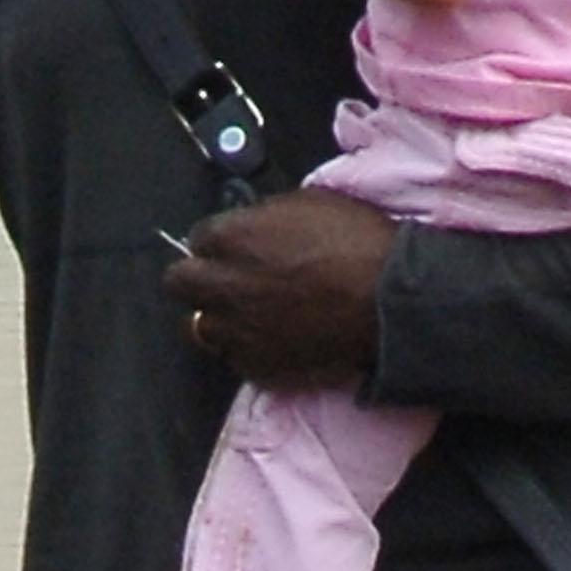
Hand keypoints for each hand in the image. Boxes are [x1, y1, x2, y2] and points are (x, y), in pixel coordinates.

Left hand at [164, 189, 393, 387]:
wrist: (390, 302)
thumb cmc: (359, 244)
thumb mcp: (309, 204)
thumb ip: (265, 218)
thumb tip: (254, 226)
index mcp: (230, 237)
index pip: (198, 237)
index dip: (220, 244)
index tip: (238, 249)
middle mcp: (222, 285)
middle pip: (180, 283)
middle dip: (200, 279)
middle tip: (230, 281)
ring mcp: (235, 331)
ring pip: (200, 326)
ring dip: (220, 318)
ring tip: (251, 316)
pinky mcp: (254, 366)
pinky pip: (233, 357)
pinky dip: (247, 348)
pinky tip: (276, 338)